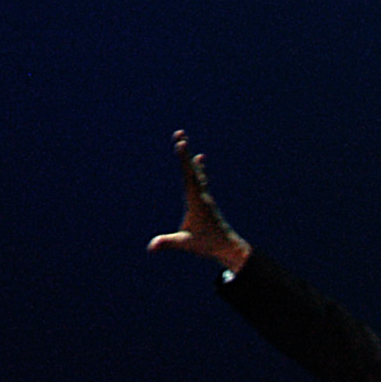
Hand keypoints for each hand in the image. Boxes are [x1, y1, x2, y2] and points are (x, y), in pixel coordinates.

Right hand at [147, 130, 251, 271]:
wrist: (228, 247)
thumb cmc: (208, 244)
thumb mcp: (185, 243)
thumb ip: (167, 243)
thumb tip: (151, 248)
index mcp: (197, 201)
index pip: (189, 176)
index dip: (184, 160)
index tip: (181, 144)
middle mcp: (202, 195)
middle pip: (192, 169)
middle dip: (184, 152)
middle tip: (180, 133)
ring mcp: (205, 196)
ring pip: (196, 172)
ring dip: (189, 157)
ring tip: (184, 141)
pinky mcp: (206, 200)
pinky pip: (200, 179)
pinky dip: (197, 167)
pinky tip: (199, 160)